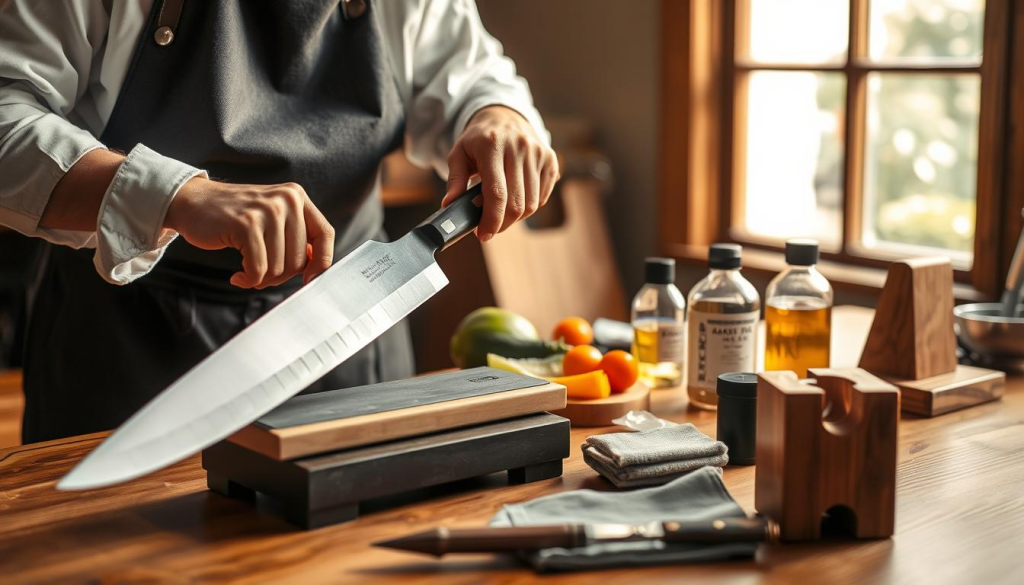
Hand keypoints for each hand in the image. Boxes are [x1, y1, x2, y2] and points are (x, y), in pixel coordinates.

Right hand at [165, 178, 335, 288]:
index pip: (325, 234)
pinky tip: (238, 276)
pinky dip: (248, 280)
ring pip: (279, 268)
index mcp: (297, 197)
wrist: (193, 202)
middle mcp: (286, 200)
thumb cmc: (235, 216)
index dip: (322, 262)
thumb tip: (317, 266)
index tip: (310, 279)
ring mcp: (266, 211)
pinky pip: (258, 269)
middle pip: (300, 260)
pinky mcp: (246, 224)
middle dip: (280, 276)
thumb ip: (296, 236)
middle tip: (261, 274)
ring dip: (262, 279)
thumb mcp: (273, 216)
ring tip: (247, 271)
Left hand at [441, 106, 559, 241]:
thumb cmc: (479, 139)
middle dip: (502, 223)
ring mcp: (538, 153)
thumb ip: (455, 180)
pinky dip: (529, 206)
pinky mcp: (550, 159)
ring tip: (501, 213)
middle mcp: (519, 147)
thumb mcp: (459, 154)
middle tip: (489, 227)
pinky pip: (542, 197)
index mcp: (492, 145)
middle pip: (517, 203)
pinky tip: (516, 199)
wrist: (504, 116)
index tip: (483, 235)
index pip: (497, 193)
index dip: (491, 220)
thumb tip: (450, 205)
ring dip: (516, 218)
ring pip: (532, 204)